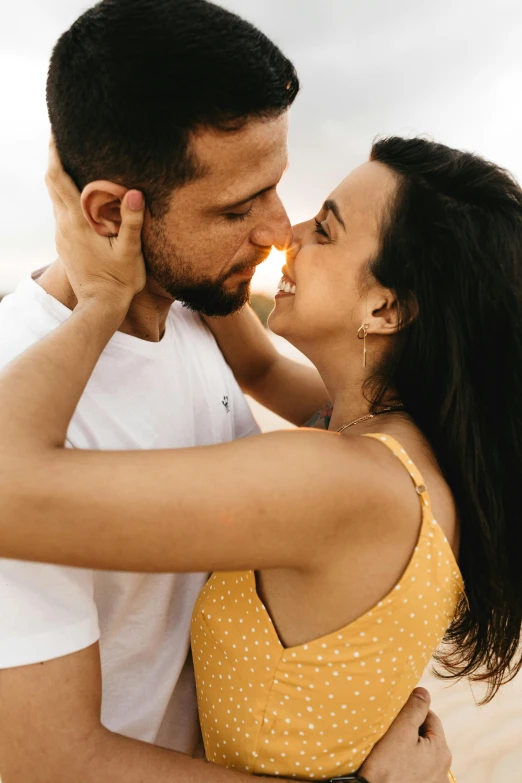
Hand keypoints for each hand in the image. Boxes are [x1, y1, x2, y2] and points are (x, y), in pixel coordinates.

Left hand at [45, 137, 146, 306]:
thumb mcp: (130, 252)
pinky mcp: (65, 244)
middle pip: (51, 183)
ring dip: (60, 177)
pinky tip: (80, 194)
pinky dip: (66, 195)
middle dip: (55, 159)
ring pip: (55, 197)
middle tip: (63, 138)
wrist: (100, 308)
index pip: (57, 178)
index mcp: (76, 222)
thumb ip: (132, 222)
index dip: (54, 153)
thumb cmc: (119, 281)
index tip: (56, 131)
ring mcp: (62, 235)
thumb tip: (136, 193)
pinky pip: (61, 211)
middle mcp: (63, 225)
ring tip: (73, 160)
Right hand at [358, 688, 451, 782]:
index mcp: (441, 750)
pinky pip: (419, 768)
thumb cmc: (385, 766)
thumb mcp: (400, 731)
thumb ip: (415, 708)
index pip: (431, 717)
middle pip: (428, 736)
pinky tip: (395, 765)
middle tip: (391, 733)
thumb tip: (424, 692)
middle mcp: (444, 768)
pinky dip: (409, 763)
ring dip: (411, 747)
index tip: (396, 714)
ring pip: (423, 752)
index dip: (413, 711)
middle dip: (412, 730)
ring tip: (391, 750)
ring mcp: (436, 781)